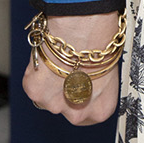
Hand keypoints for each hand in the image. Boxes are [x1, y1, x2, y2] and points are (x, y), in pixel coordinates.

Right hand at [23, 11, 122, 127]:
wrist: (83, 27)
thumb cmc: (102, 42)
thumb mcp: (109, 70)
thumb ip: (98, 85)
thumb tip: (92, 81)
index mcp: (101, 110)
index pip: (92, 115)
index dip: (87, 97)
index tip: (85, 86)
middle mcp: (77, 113)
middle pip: (68, 108)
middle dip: (67, 92)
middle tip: (71, 71)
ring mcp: (53, 104)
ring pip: (48, 99)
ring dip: (50, 85)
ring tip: (60, 63)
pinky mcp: (35, 92)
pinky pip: (34, 87)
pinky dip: (37, 74)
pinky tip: (49, 59)